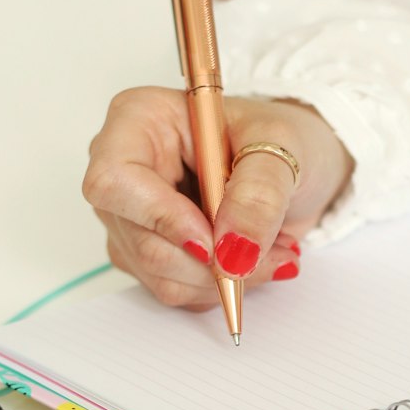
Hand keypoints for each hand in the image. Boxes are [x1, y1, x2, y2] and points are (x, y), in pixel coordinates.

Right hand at [83, 88, 353, 308]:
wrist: (294, 164)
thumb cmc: (275, 138)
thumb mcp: (279, 147)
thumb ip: (259, 193)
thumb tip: (233, 248)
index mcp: (138, 120)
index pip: (115, 179)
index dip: (160, 217)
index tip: (211, 242)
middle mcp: (124, 169)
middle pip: (139, 238)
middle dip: (209, 260)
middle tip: (268, 253)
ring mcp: (131, 216)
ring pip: (159, 273)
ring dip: (224, 276)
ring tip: (272, 249)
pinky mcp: (148, 252)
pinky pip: (177, 289)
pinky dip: (222, 285)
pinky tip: (252, 257)